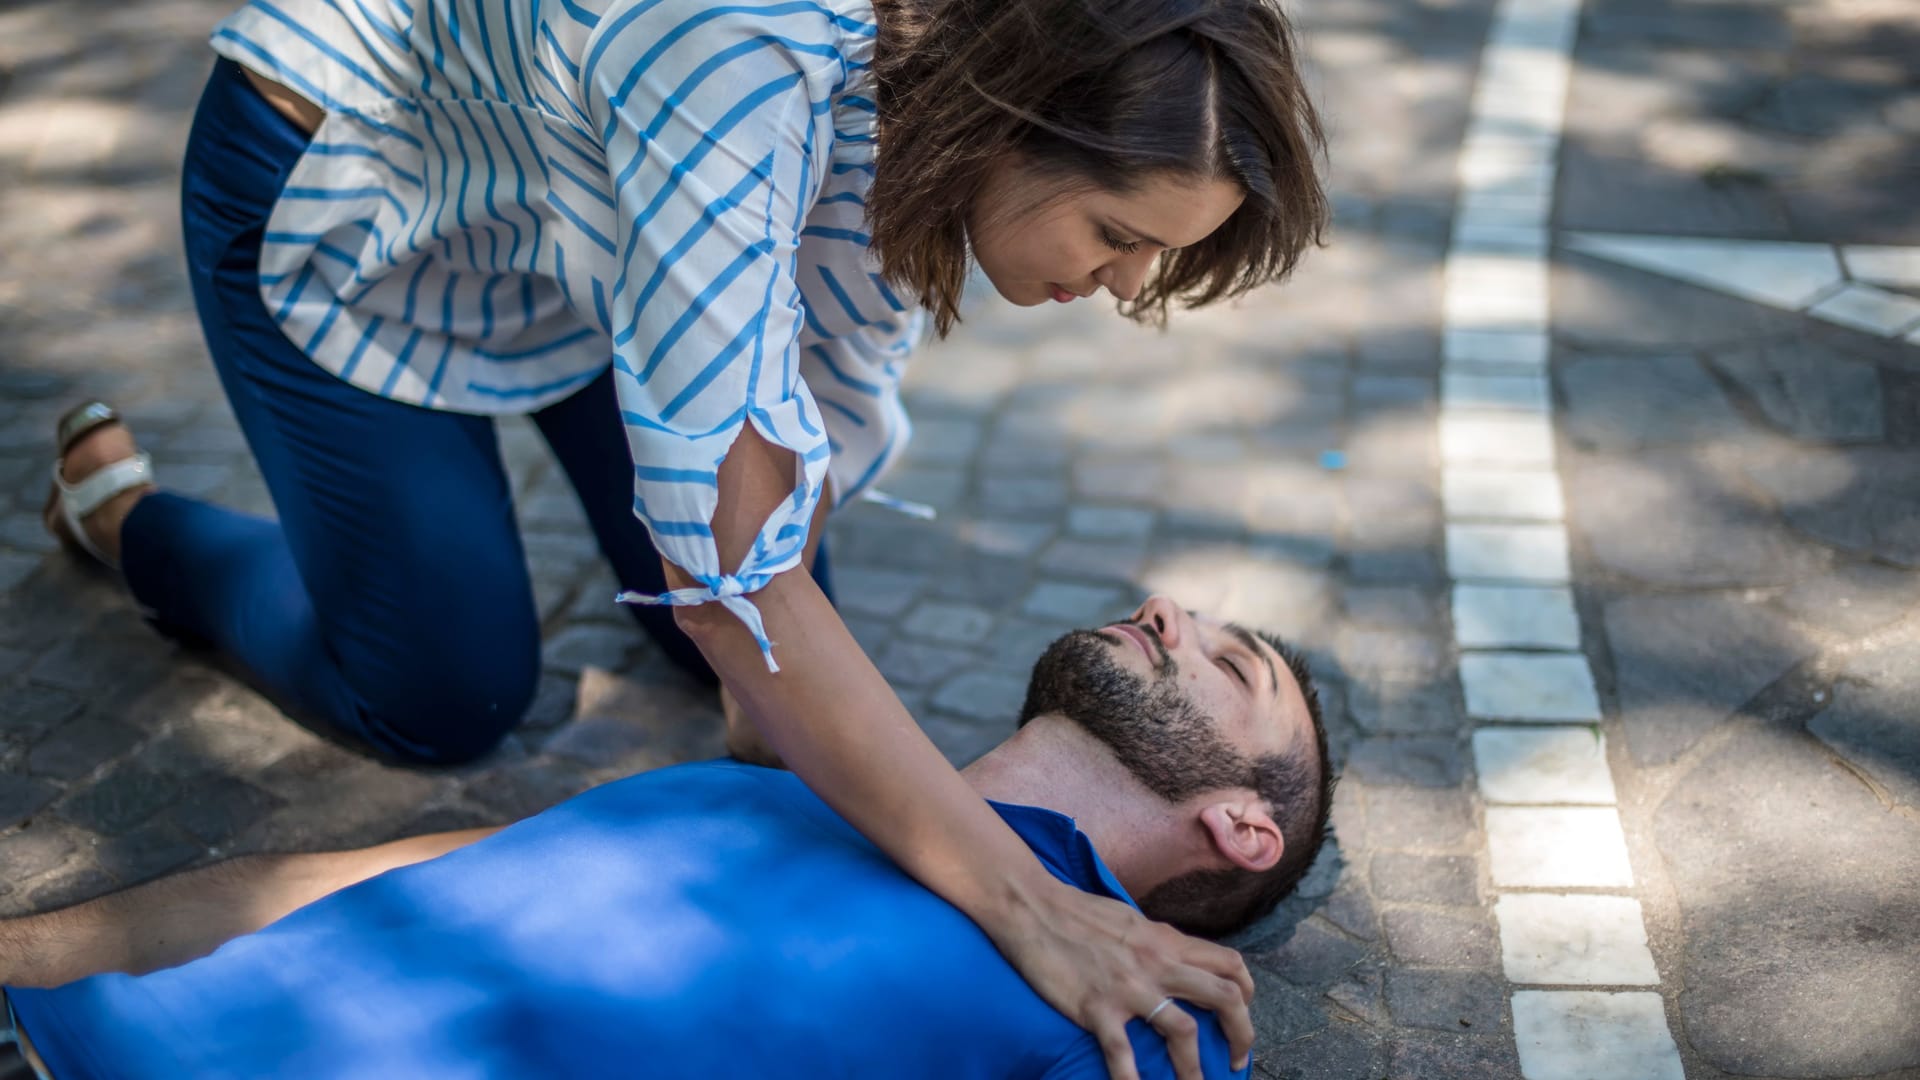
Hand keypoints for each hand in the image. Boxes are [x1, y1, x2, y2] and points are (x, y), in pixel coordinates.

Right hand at [993, 880, 1254, 1079]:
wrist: (1032, 907)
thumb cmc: (1078, 911)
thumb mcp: (1132, 921)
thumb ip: (1157, 943)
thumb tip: (1175, 959)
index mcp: (1167, 941)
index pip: (1229, 964)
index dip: (1247, 992)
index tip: (1243, 1012)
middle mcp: (1158, 964)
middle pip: (1225, 999)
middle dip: (1242, 1034)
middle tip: (1236, 1059)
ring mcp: (1129, 988)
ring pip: (1184, 1032)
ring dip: (1195, 1069)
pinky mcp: (1097, 1008)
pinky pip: (1122, 1053)